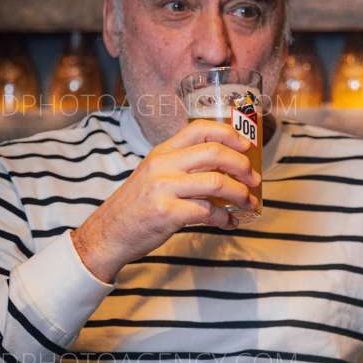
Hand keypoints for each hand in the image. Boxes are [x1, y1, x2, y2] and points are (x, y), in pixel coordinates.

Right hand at [71, 119, 260, 283]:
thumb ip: (184, 166)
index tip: (247, 146)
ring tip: (248, 203)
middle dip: (243, 166)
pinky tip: (228, 223)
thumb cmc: (138, 205)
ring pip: (217, 183)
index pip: (200, 129)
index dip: (230, 135)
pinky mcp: (167, 213)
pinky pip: (208, 212)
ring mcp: (164, 188)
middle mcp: (163, 164)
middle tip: (255, 179)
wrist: (108, 234)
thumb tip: (227, 167)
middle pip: (215, 153)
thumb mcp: (155, 175)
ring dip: (240, 194)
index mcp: (162, 151)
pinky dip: (225, 219)